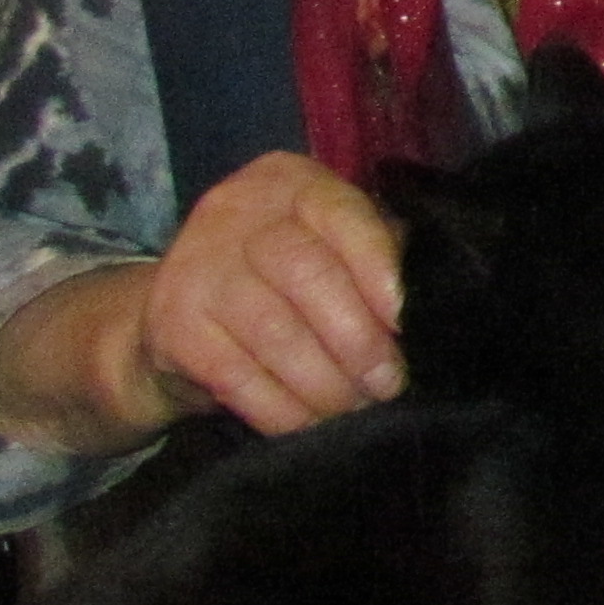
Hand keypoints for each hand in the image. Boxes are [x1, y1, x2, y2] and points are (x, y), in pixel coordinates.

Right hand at [141, 152, 403, 435]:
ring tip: (355, 406)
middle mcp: (235, 211)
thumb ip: (377, 259)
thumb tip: (430, 309)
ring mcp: (195, 267)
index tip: (405, 321)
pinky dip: (282, 409)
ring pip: (274, 332)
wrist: (177, 309)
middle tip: (388, 383)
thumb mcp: (330, 244)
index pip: (342, 214)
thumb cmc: (284, 274)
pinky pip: (237, 377)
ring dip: (325, 383)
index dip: (378, 269)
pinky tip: (310, 423)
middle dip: (357, 339)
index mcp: (289, 181)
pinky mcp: (172, 327)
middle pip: (306, 274)